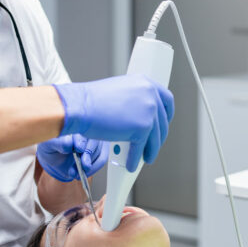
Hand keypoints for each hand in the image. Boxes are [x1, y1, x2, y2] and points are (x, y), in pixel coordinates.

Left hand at [36, 134, 108, 182]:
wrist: (55, 160)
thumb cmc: (51, 149)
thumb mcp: (48, 146)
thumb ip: (57, 143)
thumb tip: (69, 143)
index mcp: (74, 124)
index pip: (82, 128)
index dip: (81, 140)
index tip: (78, 148)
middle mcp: (87, 130)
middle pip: (94, 140)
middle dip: (88, 154)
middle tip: (83, 165)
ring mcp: (95, 140)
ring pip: (99, 151)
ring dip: (90, 164)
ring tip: (77, 173)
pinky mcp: (100, 150)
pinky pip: (102, 159)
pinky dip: (94, 168)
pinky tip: (84, 173)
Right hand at [53, 75, 174, 171]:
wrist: (80, 106)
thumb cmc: (92, 101)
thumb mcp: (120, 91)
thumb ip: (134, 100)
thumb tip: (140, 116)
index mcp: (146, 83)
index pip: (167, 100)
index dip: (167, 115)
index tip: (165, 123)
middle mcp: (150, 94)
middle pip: (162, 122)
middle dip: (158, 137)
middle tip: (153, 145)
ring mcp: (148, 111)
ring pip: (155, 138)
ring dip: (150, 151)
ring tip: (145, 158)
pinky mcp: (142, 128)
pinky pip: (141, 148)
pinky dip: (136, 158)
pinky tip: (132, 164)